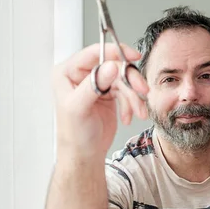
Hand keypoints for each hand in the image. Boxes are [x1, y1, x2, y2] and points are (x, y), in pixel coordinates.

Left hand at [52, 43, 148, 160]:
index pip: (94, 53)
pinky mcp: (109, 94)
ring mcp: (97, 84)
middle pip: (114, 66)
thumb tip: (110, 67)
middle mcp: (82, 75)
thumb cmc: (74, 136)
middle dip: (130, 80)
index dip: (115, 52)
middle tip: (142, 90)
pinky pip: (127, 91)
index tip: (132, 57)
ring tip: (138, 111)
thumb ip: (93, 85)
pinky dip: (131, 104)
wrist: (85, 156)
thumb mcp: (79, 108)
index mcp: (68, 73)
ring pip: (123, 79)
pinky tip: (128, 117)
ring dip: (133, 96)